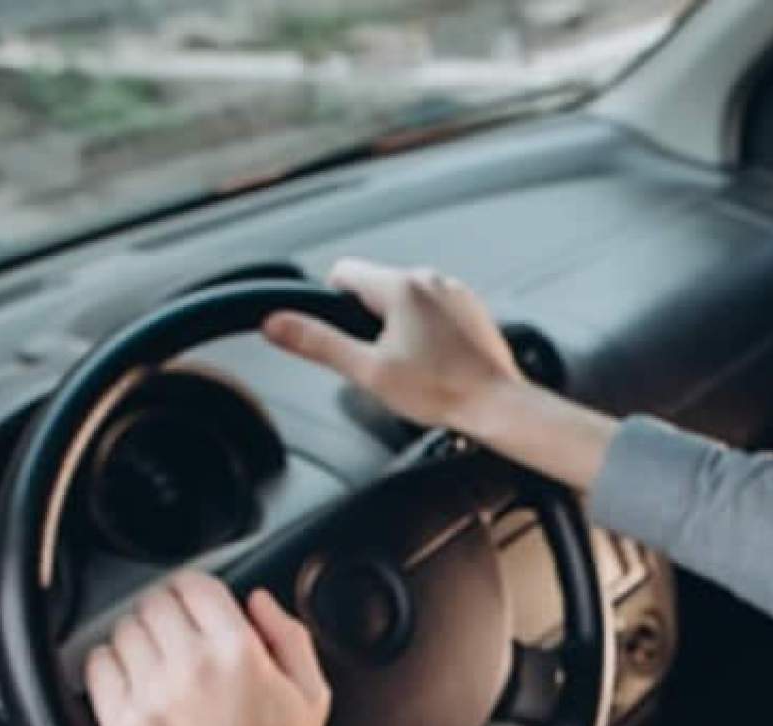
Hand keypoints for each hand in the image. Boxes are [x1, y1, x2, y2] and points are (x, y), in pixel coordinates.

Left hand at [85, 572, 340, 725]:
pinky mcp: (120, 722)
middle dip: (166, 611)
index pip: (195, 585)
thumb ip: (289, 636)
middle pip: (155, 602)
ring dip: (138, 637)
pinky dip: (110, 663)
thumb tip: (258, 599)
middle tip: (175, 633)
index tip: (194, 604)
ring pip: (124, 629)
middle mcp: (191, 666)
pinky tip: (131, 680)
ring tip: (155, 660)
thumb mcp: (310, 695)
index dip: (194, 590)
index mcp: (238, 652)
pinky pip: (98, 664)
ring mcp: (151, 694)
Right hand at [262, 258, 522, 431]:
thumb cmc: (441, 391)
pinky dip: (427, 329)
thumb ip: (318, 343)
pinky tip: (436, 360)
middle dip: (369, 319)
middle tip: (383, 359)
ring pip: (406, 298)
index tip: (345, 334)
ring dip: (399, 324)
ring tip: (414, 364)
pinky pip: (434, 309)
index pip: (344, 272)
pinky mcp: (471, 309)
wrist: (496, 406)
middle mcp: (430, 279)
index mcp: (401, 286)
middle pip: (376, 286)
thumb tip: (276, 324)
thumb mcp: (367, 371)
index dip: (334, 302)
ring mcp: (455, 292)